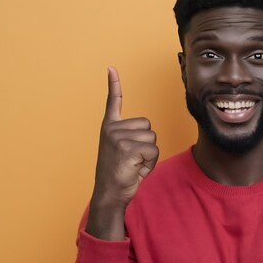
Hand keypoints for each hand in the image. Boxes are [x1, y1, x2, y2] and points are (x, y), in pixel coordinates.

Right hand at [85, 66, 158, 239]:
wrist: (109, 194)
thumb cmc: (120, 174)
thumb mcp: (124, 151)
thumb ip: (132, 138)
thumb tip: (147, 134)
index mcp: (110, 127)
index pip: (113, 101)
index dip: (114, 84)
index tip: (111, 68)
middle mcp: (112, 129)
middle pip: (148, 126)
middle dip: (147, 145)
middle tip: (133, 160)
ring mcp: (117, 138)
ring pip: (153, 139)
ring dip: (149, 156)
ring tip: (133, 165)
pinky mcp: (126, 149)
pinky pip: (153, 151)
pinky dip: (149, 164)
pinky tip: (135, 170)